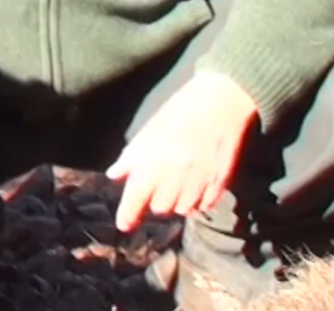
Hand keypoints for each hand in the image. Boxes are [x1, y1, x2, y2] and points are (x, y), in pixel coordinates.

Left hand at [107, 70, 259, 232]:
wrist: (219, 107)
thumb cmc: (178, 115)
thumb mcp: (147, 133)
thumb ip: (130, 158)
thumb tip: (114, 174)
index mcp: (151, 166)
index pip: (135, 200)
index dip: (128, 215)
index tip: (124, 225)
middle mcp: (174, 180)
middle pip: (160, 208)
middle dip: (155, 201)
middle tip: (156, 186)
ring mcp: (198, 184)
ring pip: (182, 209)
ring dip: (176, 202)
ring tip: (177, 183)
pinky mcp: (219, 185)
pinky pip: (203, 206)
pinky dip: (197, 201)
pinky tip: (195, 185)